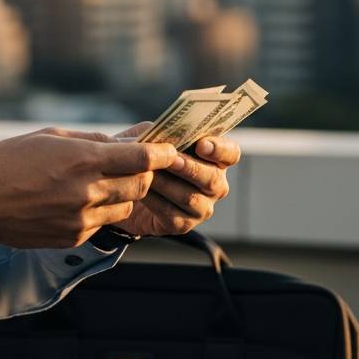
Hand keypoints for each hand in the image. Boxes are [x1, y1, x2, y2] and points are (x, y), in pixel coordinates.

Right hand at [0, 127, 175, 248]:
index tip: (168, 149)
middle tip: (135, 163)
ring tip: (103, 181)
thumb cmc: (9, 160)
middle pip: (140, 185)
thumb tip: (126, 142)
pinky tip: (78, 199)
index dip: (161, 154)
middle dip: (143, 173)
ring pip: (125, 207)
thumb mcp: (51, 136)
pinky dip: (101, 211)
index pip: (140, 159)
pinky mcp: (73, 238)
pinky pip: (102, 223)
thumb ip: (93, 141)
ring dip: (123, 194)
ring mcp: (81, 220)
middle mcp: (86, 192)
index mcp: (83, 160)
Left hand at [110, 123, 241, 238]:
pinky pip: (171, 213)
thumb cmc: (148, 155)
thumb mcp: (155, 137)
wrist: (127, 186)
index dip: (220, 149)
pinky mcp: (183, 224)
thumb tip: (168, 135)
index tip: (201, 144)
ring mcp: (202, 207)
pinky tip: (142, 190)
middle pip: (213, 179)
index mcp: (215, 158)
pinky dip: (155, 200)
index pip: (230, 153)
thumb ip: (165, 134)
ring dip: (167, 183)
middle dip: (190, 168)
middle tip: (172, 159)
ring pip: (190, 197)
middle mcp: (215, 184)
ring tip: (148, 172)